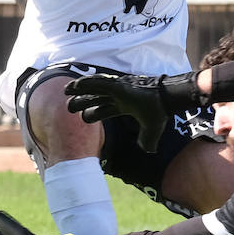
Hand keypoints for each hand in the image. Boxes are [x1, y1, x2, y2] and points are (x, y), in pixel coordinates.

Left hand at [65, 71, 204, 151]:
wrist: (167, 100)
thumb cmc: (160, 111)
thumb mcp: (151, 130)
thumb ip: (147, 140)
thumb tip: (149, 151)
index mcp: (125, 106)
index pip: (105, 109)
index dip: (94, 113)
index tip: (83, 117)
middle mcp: (119, 96)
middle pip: (96, 98)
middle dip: (82, 102)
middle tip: (69, 107)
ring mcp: (117, 89)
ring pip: (94, 89)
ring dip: (79, 90)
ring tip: (65, 91)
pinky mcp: (117, 84)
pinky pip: (97, 83)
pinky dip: (85, 83)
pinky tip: (74, 85)